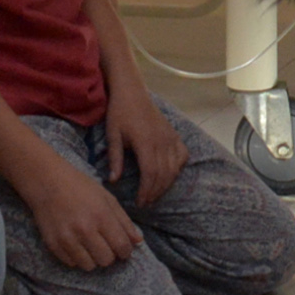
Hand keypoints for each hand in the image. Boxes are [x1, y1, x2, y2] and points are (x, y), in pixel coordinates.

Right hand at [23, 164, 142, 270]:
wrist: (47, 182)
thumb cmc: (80, 187)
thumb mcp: (107, 198)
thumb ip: (124, 221)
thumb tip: (137, 242)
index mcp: (101, 216)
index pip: (122, 247)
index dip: (126, 251)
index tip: (123, 248)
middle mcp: (85, 230)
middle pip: (106, 260)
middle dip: (110, 255)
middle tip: (105, 245)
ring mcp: (67, 238)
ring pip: (89, 266)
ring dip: (93, 258)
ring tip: (90, 245)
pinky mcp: (53, 244)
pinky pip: (71, 263)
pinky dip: (76, 257)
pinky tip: (76, 243)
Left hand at [105, 92, 188, 207]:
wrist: (132, 92)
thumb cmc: (119, 113)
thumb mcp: (113, 136)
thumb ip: (115, 159)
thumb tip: (113, 181)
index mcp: (146, 142)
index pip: (150, 174)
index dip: (146, 191)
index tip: (140, 202)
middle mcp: (162, 141)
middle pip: (163, 175)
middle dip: (155, 192)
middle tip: (146, 202)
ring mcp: (170, 137)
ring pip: (174, 168)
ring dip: (166, 184)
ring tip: (155, 194)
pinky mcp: (174, 134)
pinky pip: (182, 156)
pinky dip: (178, 168)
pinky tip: (169, 175)